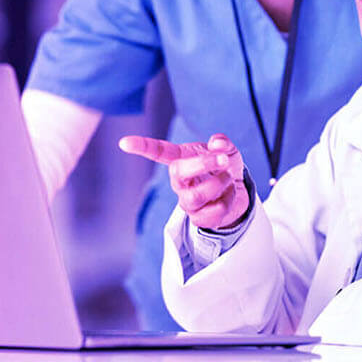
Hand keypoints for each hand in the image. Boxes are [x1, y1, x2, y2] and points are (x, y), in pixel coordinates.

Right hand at [119, 133, 248, 229]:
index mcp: (181, 159)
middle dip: (203, 164)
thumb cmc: (224, 168)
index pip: (158, 152)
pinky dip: (228, 201)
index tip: (124, 143)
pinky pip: (213, 212)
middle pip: (177, 172)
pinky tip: (229, 195)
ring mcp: (186, 201)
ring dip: (219, 184)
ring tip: (229, 178)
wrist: (238, 192)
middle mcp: (179, 181)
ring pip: (196, 195)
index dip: (141, 146)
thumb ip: (222, 144)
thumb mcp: (227, 150)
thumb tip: (217, 144)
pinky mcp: (198, 219)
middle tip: (223, 159)